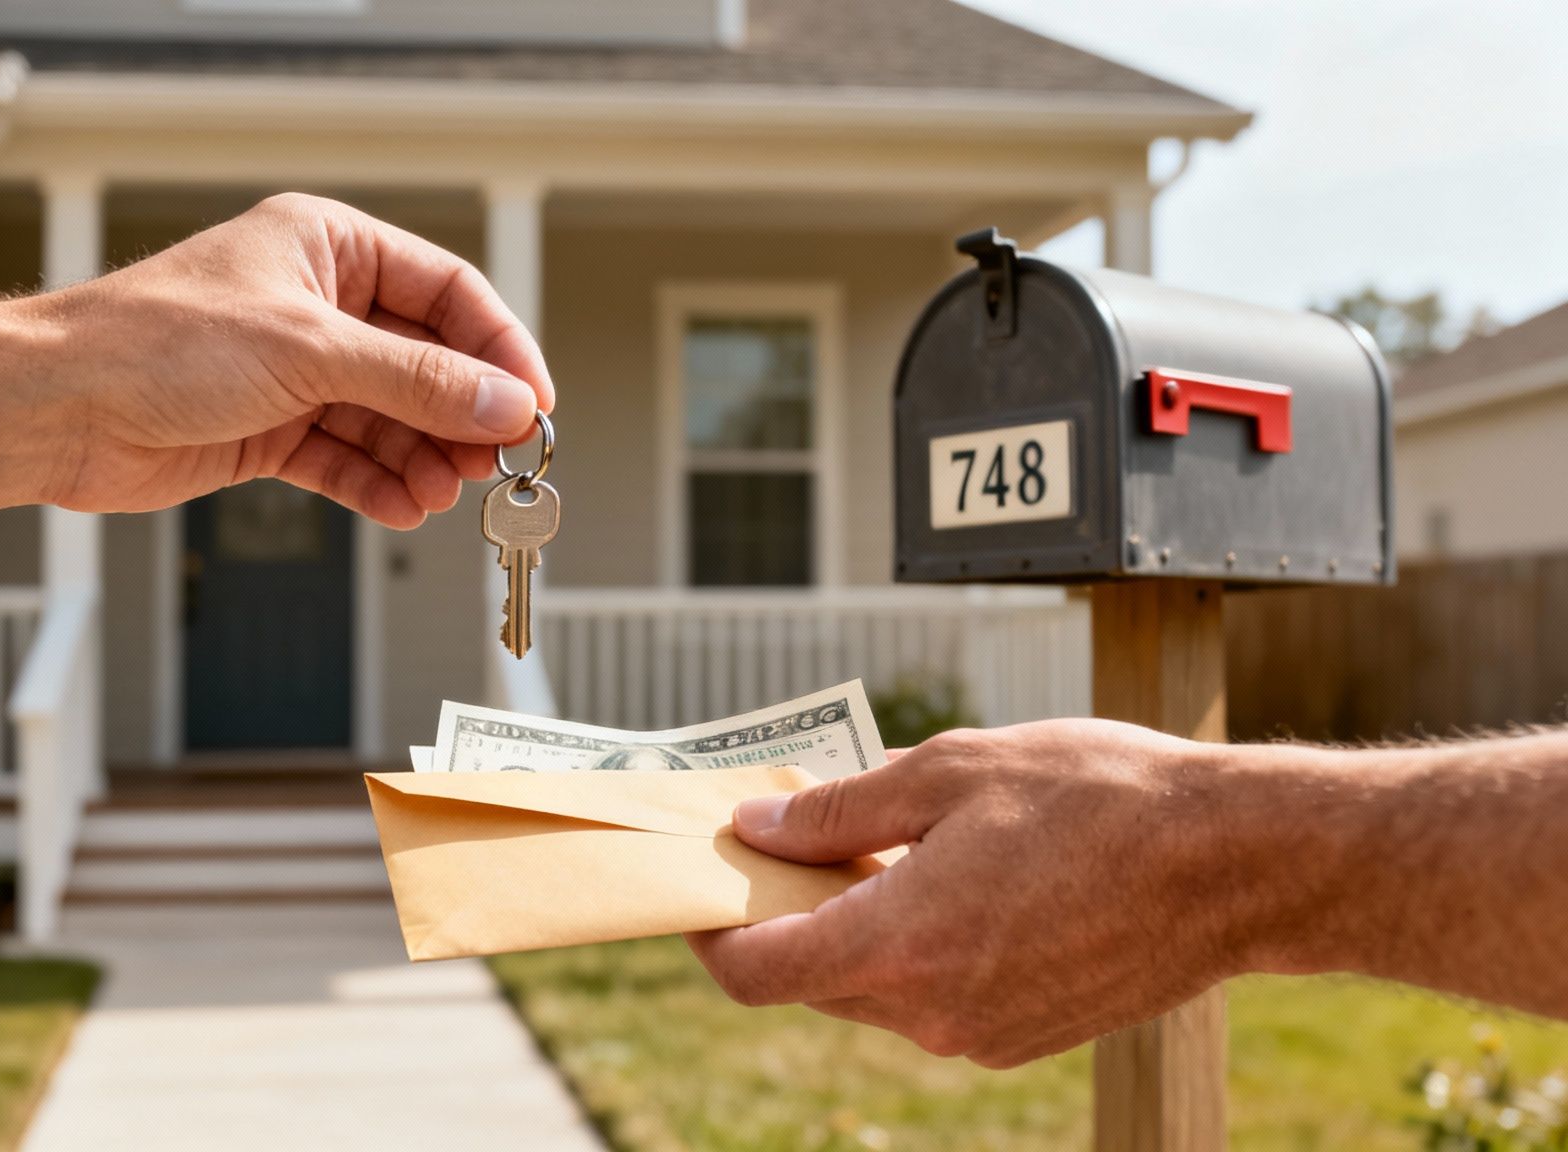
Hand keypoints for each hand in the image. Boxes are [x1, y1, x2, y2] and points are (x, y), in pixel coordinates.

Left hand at [11, 192, 552, 527]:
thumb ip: (416, 382)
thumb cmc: (156, 341)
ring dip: (423, 459)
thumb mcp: (310, 351)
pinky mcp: (269, 430)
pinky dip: (377, 485)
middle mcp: (317, 305)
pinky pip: (346, 460)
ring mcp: (294, 372)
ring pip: (389, 419)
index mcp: (329, 247)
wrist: (58, 407)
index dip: (497, 349)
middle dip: (461, 416)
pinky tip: (403, 506)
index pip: (447, 292)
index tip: (532, 404)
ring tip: (446, 494)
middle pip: (425, 362)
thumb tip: (503, 404)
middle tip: (495, 463)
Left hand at [686, 720, 1254, 1067]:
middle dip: (785, 916)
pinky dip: (913, 948)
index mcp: (899, 947)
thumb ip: (839, 811)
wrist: (1241, 861)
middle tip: (784, 839)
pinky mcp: (1025, 1035)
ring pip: (875, 990)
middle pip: (813, 981)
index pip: (758, 974)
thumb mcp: (949, 771)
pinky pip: (934, 998)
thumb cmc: (1100, 798)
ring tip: (871, 846)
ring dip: (853, 929)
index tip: (698, 892)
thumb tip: (760, 827)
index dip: (710, 935)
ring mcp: (982, 1034)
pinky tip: (941, 880)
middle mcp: (933, 1013)